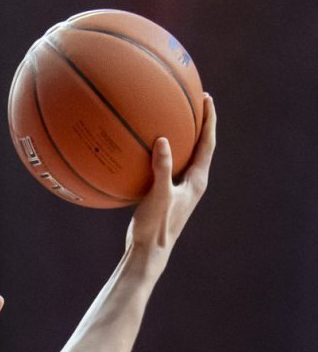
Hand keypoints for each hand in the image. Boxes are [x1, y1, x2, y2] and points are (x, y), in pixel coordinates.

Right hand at [126, 94, 216, 258]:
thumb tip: (164, 140)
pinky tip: (142, 148)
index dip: (209, 120)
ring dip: (181, 137)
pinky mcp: (165, 193)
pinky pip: (165, 165)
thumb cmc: (157, 226)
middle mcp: (192, 182)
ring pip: (184, 156)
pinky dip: (159, 153)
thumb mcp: (160, 195)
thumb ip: (162, 168)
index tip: (207, 99)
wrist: (149, 251)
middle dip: (199, 123)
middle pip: (201, 146)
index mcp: (197, 181)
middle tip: (193, 101)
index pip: (208, 144)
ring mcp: (179, 188)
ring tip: (172, 118)